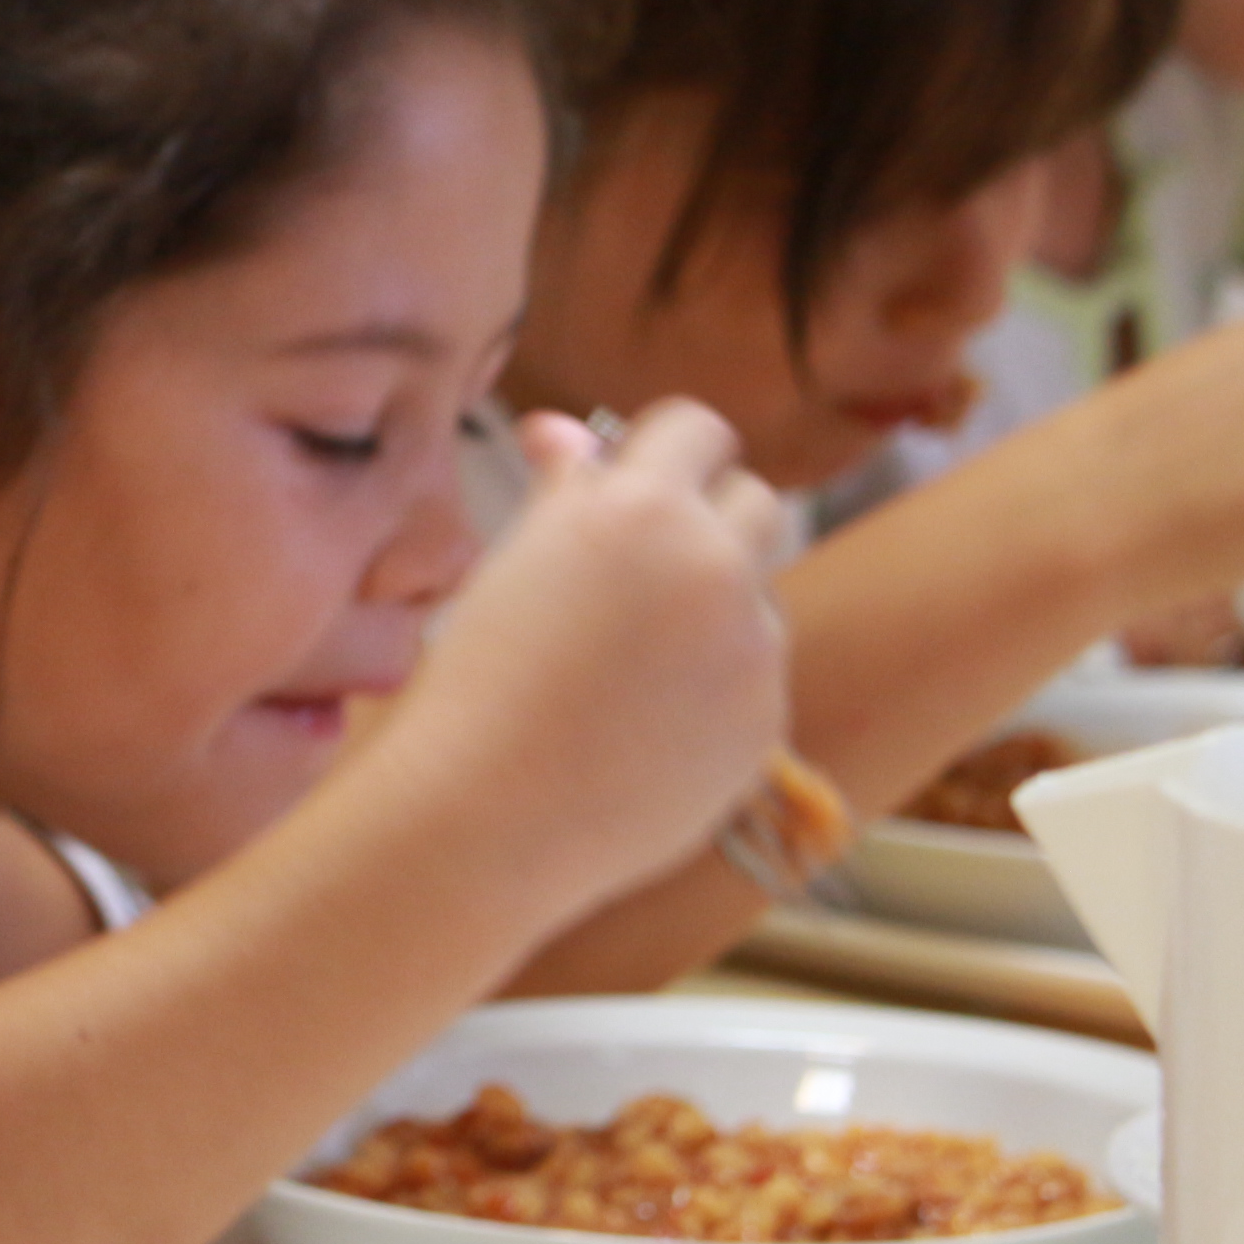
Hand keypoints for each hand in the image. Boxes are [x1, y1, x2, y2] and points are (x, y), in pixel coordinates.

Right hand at [398, 398, 789, 904]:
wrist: (487, 815)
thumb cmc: (477, 683)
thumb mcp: (512, 562)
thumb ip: (561, 488)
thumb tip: (565, 432)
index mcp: (642, 507)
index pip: (699, 429)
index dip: (667, 451)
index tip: (642, 480)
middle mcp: (713, 564)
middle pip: (755, 501)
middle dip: (710, 519)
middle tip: (646, 565)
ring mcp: (752, 647)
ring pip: (758, 595)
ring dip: (715, 608)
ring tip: (628, 666)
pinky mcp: (766, 721)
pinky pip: (755, 678)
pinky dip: (715, 689)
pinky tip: (643, 726)